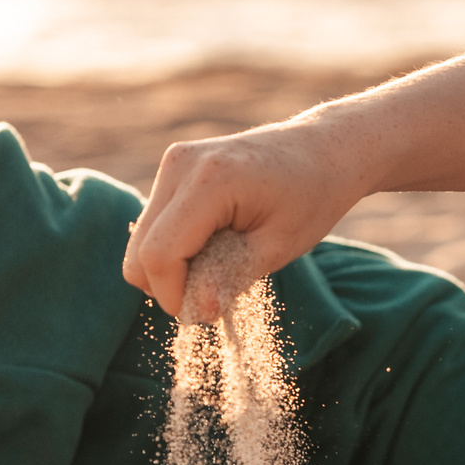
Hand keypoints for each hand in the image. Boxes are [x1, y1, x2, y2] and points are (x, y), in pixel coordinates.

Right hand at [124, 118, 371, 320]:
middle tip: (215, 295)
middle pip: (140, 251)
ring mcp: (174, 161)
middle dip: (169, 286)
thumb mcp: (278, 247)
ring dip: (172, 267)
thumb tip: (193, 311)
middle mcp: (181, 164)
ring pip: (141, 240)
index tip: (206, 314)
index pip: (160, 253)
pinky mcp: (173, 167)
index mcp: (211, 180)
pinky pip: (154, 225)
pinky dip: (176, 247)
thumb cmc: (311, 197)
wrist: (324, 149)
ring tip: (220, 266)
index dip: (173, 295)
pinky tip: (214, 246)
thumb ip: (230, 279)